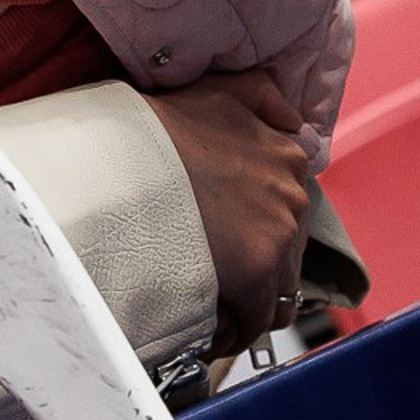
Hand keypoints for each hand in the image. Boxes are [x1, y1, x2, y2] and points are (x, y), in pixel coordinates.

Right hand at [146, 72, 311, 356]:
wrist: (125, 157)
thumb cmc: (163, 126)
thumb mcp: (223, 89)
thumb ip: (266, 98)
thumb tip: (295, 120)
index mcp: (288, 156)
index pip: (290, 211)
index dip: (259, 233)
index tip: (233, 246)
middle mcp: (293, 195)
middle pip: (288, 253)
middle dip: (257, 270)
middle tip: (218, 280)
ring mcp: (279, 234)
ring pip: (277, 290)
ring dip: (250, 302)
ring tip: (213, 311)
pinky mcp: (256, 271)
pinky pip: (257, 317)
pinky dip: (236, 327)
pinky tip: (209, 329)